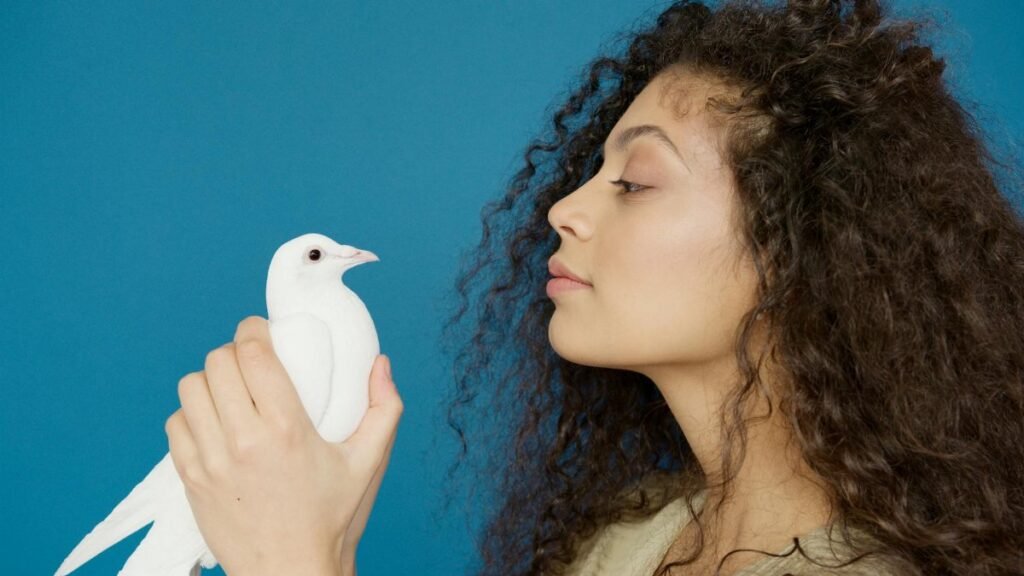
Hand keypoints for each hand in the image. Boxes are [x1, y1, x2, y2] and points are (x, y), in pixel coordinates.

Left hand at [164, 316, 402, 575]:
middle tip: (250, 361)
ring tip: (229, 390)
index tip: (262, 331)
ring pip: (190, 389)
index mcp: (287, 429)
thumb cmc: (332, 518)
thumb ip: (385, 408)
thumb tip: (381, 363)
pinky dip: (192, 415)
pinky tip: (214, 422)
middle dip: (233, 352)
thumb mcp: (370, 462)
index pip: (253, 353)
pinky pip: (175, 425)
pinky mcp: (192, 480)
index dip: (253, 329)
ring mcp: (211, 462)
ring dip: (210, 381)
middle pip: (217, 363)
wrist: (291, 572)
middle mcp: (243, 441)